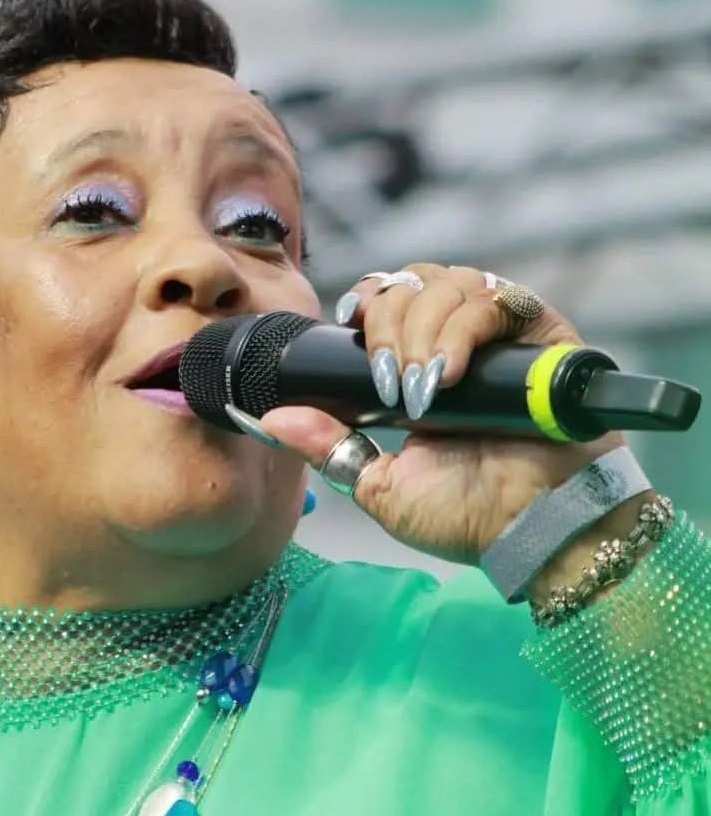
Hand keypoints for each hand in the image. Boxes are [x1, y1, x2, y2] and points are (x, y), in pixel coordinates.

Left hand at [259, 264, 625, 567]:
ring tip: (422, 388)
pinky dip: (462, 330)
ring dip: (421, 330)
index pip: (387, 298)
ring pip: (448, 283)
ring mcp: (502, 334)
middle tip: (389, 381)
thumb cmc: (466, 513)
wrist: (533, 533)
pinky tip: (449, 373)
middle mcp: (460, 340)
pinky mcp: (543, 334)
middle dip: (387, 323)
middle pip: (412, 282)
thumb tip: (271, 418)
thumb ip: (327, 445)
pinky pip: (496, 299)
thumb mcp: (379, 482)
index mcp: (419, 365)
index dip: (365, 301)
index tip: (349, 323)